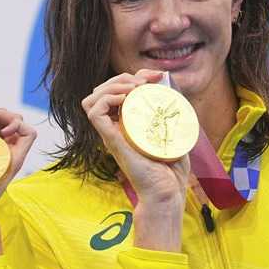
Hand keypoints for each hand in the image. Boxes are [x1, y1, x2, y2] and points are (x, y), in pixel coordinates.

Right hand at [81, 70, 190, 205]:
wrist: (166, 193)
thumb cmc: (170, 169)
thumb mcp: (173, 134)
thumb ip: (171, 116)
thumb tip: (176, 93)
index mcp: (124, 124)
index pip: (114, 92)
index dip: (131, 77)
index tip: (156, 76)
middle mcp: (113, 128)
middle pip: (100, 92)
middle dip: (120, 77)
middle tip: (144, 81)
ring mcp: (111, 134)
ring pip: (92, 99)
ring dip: (112, 86)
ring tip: (134, 88)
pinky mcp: (111, 141)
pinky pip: (94, 113)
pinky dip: (107, 99)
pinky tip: (127, 98)